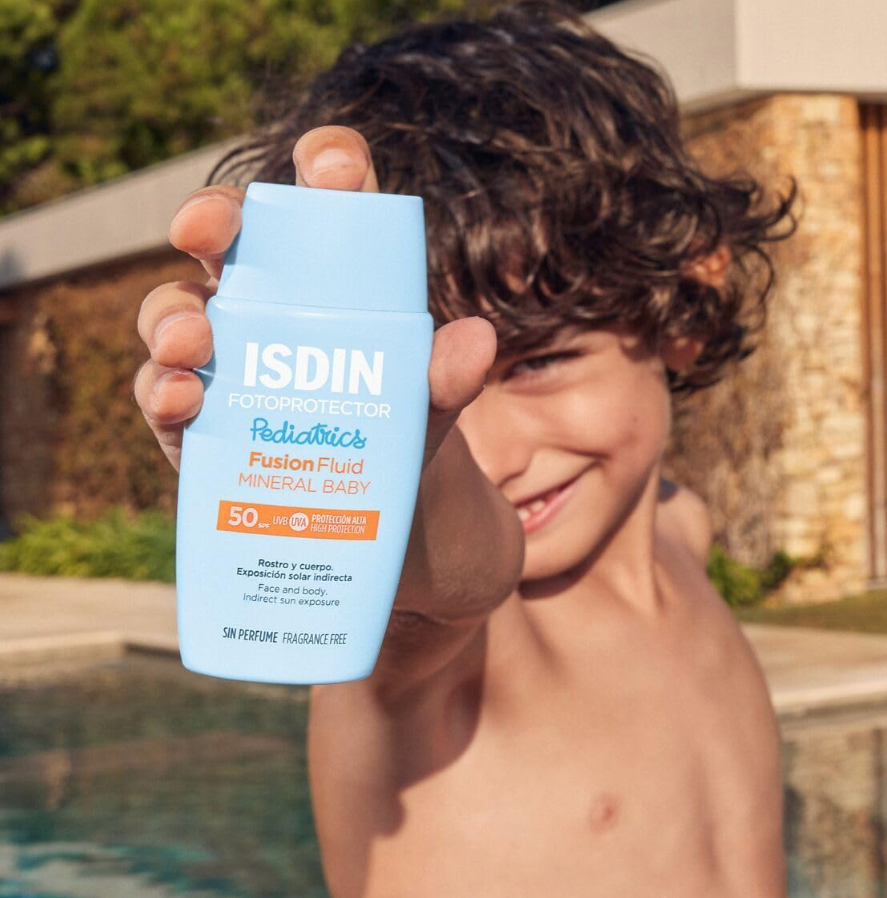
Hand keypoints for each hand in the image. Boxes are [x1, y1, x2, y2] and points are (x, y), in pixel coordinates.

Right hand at [134, 125, 495, 471]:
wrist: (359, 497)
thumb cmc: (391, 421)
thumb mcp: (427, 398)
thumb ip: (449, 373)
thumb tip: (478, 341)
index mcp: (327, 272)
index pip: (322, 198)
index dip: (325, 165)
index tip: (332, 172)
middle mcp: (263, 298)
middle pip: (226, 234)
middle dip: (211, 215)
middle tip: (205, 229)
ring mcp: (219, 351)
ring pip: (175, 308)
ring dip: (173, 316)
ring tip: (192, 342)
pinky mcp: (190, 410)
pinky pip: (160, 387)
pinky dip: (162, 388)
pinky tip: (183, 397)